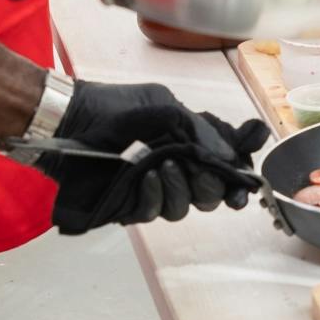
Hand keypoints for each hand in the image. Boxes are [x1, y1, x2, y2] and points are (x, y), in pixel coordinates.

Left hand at [38, 81, 270, 232]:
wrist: (74, 120)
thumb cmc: (118, 108)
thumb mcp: (165, 107)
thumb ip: (199, 130)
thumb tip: (228, 157)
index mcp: (191, 143)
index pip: (225, 166)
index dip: (239, 178)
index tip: (244, 185)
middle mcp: (177, 169)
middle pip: (210, 195)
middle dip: (211, 184)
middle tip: (198, 167)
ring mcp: (154, 190)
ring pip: (183, 208)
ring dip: (179, 187)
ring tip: (162, 165)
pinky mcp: (130, 206)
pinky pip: (152, 213)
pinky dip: (154, 195)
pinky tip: (146, 176)